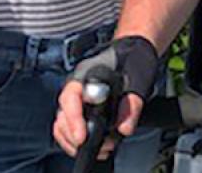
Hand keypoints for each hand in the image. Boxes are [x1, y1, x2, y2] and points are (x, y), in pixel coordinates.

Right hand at [53, 37, 159, 157]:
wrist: (135, 52)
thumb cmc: (134, 61)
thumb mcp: (139, 80)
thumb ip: (131, 105)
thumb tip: (123, 128)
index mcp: (86, 74)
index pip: (70, 97)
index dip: (74, 119)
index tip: (82, 136)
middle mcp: (77, 87)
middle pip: (62, 114)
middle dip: (74, 135)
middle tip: (96, 146)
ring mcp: (78, 99)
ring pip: (63, 123)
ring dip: (75, 140)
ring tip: (100, 149)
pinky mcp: (82, 109)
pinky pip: (69, 127)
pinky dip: (77, 140)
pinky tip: (95, 146)